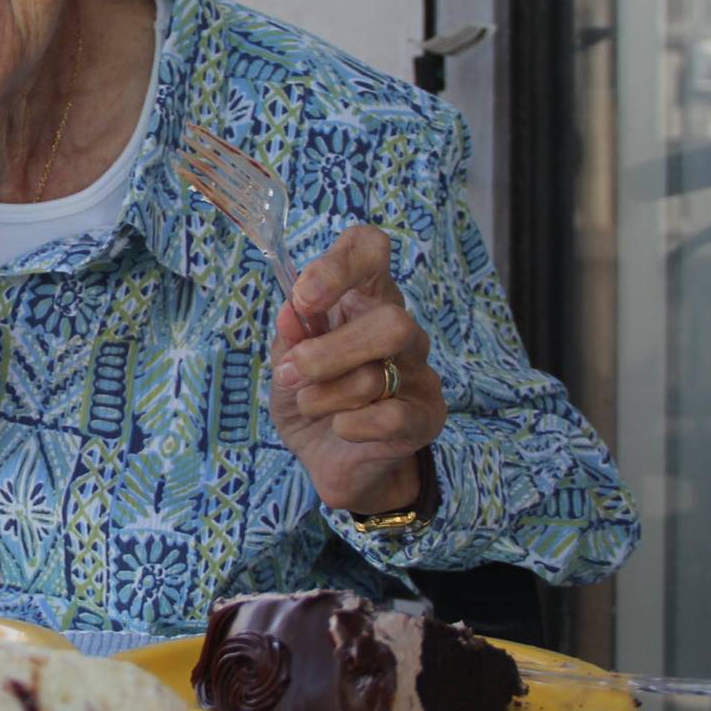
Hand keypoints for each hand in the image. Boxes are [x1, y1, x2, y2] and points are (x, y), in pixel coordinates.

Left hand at [268, 225, 445, 515]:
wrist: (330, 459)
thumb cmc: (310, 398)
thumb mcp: (284, 365)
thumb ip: (289, 338)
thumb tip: (290, 313)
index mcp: (362, 300)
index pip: (370, 250)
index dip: (340, 265)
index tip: (305, 299)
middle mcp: (400, 328)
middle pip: (389, 320)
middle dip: (329, 351)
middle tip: (293, 372)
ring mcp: (420, 372)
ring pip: (377, 373)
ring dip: (325, 394)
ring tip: (308, 404)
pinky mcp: (427, 416)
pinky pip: (387, 416)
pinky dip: (349, 425)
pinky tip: (340, 429)